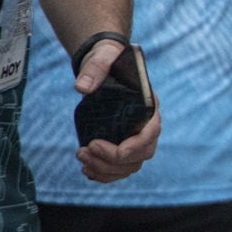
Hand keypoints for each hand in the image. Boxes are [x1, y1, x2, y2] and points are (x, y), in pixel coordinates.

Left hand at [72, 39, 160, 182]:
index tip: (99, 145)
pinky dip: (105, 174)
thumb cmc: (109, 60)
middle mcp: (147, 125)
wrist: (106, 65)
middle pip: (141, 155)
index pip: (151, 133)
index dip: (131, 146)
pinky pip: (121, 169)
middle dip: (111, 160)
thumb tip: (82, 88)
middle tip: (84, 150)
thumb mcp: (104, 57)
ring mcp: (136, 137)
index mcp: (149, 106)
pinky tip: (87, 170)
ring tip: (81, 156)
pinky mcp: (123, 144)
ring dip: (106, 169)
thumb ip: (96, 68)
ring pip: (130, 166)